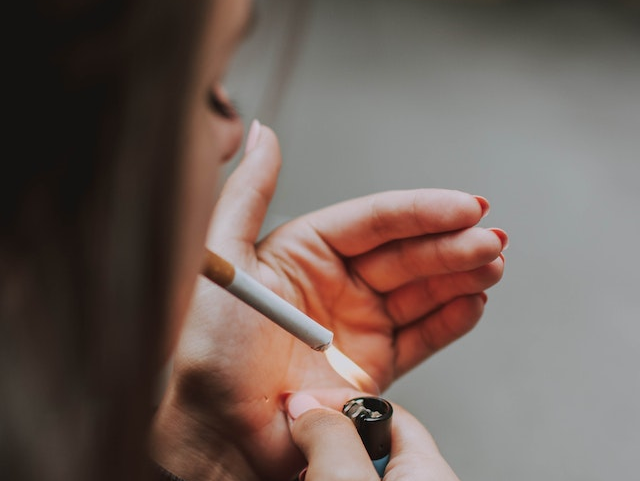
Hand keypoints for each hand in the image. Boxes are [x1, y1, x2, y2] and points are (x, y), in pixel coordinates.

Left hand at [151, 123, 505, 480]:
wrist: (216, 432)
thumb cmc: (207, 349)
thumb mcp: (221, 260)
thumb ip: (246, 194)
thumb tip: (264, 133)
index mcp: (306, 251)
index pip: (374, 220)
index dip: (421, 210)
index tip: (464, 204)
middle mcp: (338, 283)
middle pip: (406, 253)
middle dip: (451, 244)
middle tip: (490, 239)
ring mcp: (359, 325)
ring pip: (422, 291)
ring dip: (461, 275)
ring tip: (493, 263)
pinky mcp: (374, 368)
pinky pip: (423, 337)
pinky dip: (452, 320)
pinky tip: (474, 301)